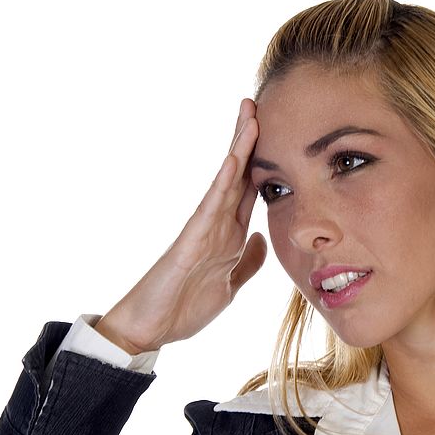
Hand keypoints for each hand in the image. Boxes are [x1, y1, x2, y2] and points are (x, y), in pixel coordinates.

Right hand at [95, 98, 265, 353]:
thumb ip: (247, 261)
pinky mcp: (190, 241)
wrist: (151, 329)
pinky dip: (222, 183)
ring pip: (225, 180)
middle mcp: (217, 223)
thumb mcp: (231, 285)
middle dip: (250, 140)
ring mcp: (203, 228)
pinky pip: (209, 206)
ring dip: (238, 149)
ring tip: (250, 116)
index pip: (251, 189)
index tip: (282, 134)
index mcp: (230, 234)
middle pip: (239, 174)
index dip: (266, 162)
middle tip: (260, 104)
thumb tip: (261, 238)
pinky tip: (234, 161)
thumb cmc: (184, 306)